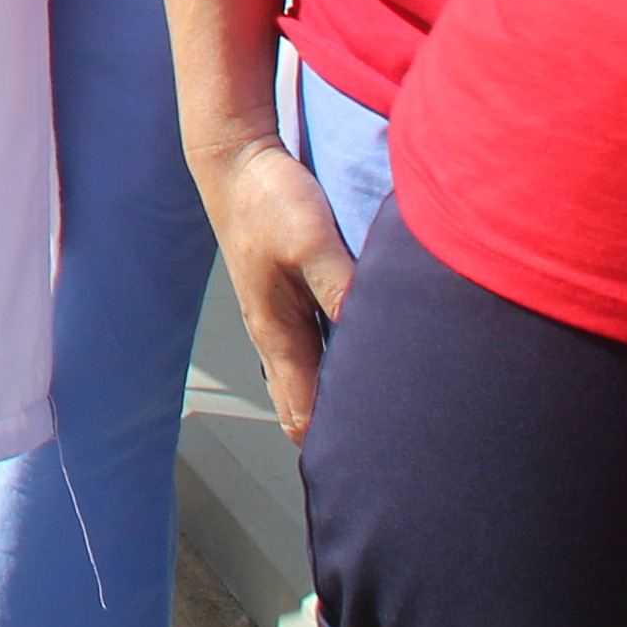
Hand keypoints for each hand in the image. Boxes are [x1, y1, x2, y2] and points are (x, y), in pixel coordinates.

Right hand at [188, 131, 358, 441]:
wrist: (236, 159)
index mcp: (277, 334)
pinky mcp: (294, 297)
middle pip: (305, 411)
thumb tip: (377, 338)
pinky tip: (372, 364)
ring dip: (340, 404)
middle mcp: (278, 335)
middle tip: (390, 458)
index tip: (375, 468)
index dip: (334, 448)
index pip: (303, 416)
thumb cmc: (266, 199)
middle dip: (339, 439)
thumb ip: (341, 288)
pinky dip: (342, 371)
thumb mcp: (308, 241)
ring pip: (313, 383)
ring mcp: (283, 318)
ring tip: (386, 423)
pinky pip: (319, 352)